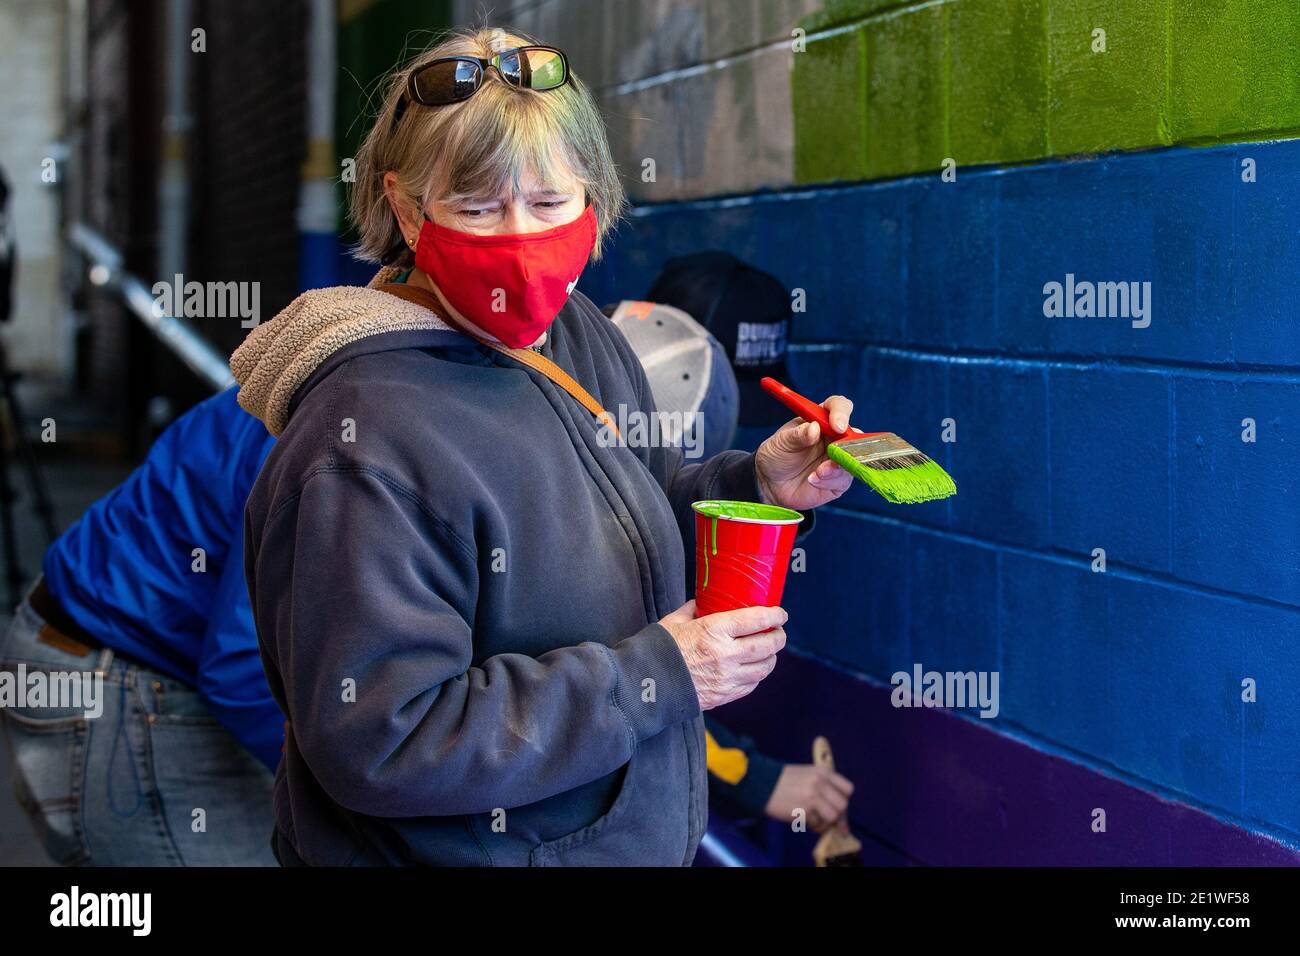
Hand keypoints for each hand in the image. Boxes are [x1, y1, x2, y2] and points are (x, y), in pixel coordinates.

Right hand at [658, 600, 786, 710]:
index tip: (780, 613)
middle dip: (778, 636)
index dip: (774, 615)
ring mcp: (727, 678)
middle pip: (767, 645)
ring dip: (770, 657)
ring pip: (764, 668)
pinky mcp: (724, 696)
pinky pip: (751, 685)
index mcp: (713, 631)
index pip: (756, 620)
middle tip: (778, 631)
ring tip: (768, 650)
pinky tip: (752, 668)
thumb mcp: (674, 622)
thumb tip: (704, 602)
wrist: (645, 686)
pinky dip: (756, 675)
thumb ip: (693, 610)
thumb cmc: (658, 649)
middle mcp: (725, 655)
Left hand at [753, 394, 855, 510]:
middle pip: (854, 433)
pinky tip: (813, 480)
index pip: (838, 407)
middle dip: (849, 443)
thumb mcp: (782, 442)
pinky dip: (829, 480)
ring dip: (837, 466)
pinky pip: (844, 479)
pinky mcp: (839, 479)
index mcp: (821, 420)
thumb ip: (797, 435)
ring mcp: (839, 458)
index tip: (836, 425)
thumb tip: (814, 428)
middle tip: (835, 452)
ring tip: (818, 472)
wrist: (771, 484)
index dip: (841, 412)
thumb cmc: (777, 456)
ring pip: (853, 458)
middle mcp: (834, 437)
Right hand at [765, 763, 854, 831]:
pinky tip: (804, 819)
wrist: (762, 784)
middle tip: (827, 818)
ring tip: (816, 820)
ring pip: (833, 817)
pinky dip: (813, 826)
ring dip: (826, 822)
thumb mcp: (807, 774)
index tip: (836, 805)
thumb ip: (824, 787)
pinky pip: (818, 824)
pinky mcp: (803, 810)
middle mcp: (820, 783)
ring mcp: (812, 797)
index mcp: (822, 772)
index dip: (843, 799)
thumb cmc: (784, 780)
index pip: (847, 789)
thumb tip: (839, 811)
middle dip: (838, 815)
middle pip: (843, 805)